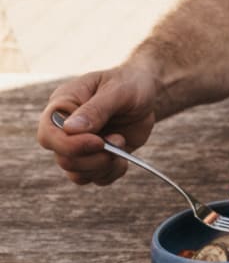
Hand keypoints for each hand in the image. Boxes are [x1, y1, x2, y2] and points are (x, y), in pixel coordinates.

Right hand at [37, 64, 159, 184]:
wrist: (146, 93)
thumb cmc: (128, 84)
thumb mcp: (116, 91)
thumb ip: (95, 109)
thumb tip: (71, 130)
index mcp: (62, 106)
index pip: (48, 136)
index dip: (71, 146)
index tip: (99, 141)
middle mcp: (66, 129)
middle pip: (63, 160)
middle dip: (93, 159)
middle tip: (119, 140)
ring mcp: (81, 146)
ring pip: (77, 173)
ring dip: (103, 167)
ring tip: (122, 143)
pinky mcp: (97, 157)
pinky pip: (96, 178)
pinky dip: (111, 174)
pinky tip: (124, 158)